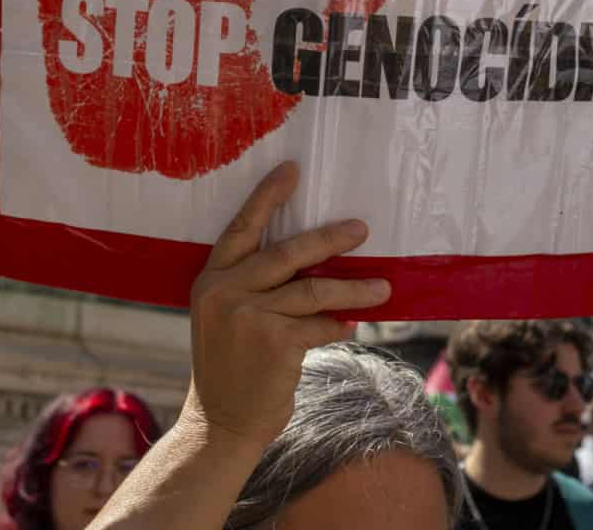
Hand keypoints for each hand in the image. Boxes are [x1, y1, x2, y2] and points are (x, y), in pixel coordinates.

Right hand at [182, 160, 391, 447]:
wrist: (220, 422)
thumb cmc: (230, 366)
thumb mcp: (225, 317)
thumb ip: (253, 286)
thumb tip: (313, 260)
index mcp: (210, 279)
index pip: (242, 228)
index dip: (267, 197)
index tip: (293, 169)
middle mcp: (224, 292)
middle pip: (287, 252)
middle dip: (329, 238)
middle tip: (361, 228)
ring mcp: (248, 317)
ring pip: (313, 290)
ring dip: (353, 288)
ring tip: (383, 285)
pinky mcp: (274, 343)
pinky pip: (320, 325)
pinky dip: (339, 325)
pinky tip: (352, 326)